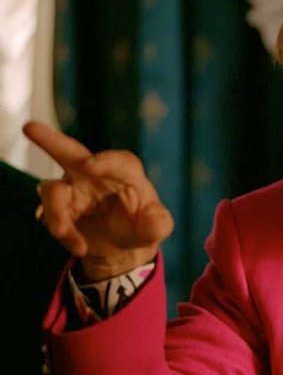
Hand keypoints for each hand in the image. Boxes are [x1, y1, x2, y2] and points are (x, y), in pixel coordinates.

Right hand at [23, 121, 173, 281]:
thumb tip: (153, 221)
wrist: (123, 247)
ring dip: (55, 210)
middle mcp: (94, 173)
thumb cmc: (143, 226)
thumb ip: (158, 223)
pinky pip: (50, 215)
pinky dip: (62, 231)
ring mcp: (73, 189)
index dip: (105, 160)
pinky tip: (79, 246)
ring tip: (63, 232)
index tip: (90, 165)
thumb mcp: (157, 226)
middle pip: (71, 151)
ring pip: (53, 190)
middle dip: (50, 140)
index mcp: (125, 171)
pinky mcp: (59, 208)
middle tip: (31, 128)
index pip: (118, 161)